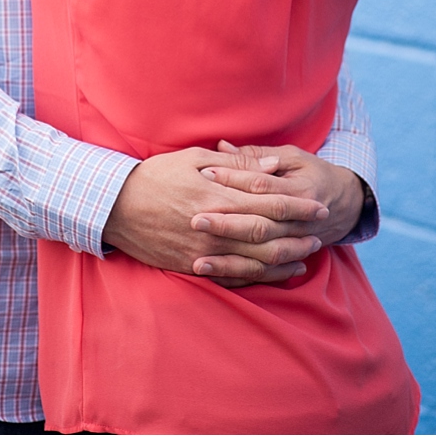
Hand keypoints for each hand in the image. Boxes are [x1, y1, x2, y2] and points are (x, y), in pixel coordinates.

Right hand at [102, 147, 329, 287]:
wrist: (115, 207)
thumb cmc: (155, 176)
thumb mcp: (193, 159)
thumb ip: (236, 166)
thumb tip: (271, 166)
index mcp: (216, 196)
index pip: (268, 203)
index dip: (297, 206)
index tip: (318, 206)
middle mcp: (214, 227)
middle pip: (267, 235)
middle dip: (298, 234)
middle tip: (320, 231)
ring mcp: (204, 252)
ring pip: (255, 261)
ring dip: (285, 258)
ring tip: (307, 253)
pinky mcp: (193, 267)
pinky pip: (233, 277)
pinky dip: (260, 277)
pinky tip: (277, 273)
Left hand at [190, 141, 368, 281]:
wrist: (345, 204)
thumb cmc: (312, 173)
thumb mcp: (292, 157)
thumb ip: (256, 155)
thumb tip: (222, 146)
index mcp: (299, 190)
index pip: (261, 185)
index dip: (234, 179)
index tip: (205, 174)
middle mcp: (299, 222)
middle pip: (260, 225)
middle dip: (226, 224)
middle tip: (194, 220)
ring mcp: (295, 244)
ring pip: (261, 257)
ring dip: (230, 261)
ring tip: (198, 262)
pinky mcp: (289, 260)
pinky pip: (263, 274)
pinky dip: (240, 277)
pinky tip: (214, 278)